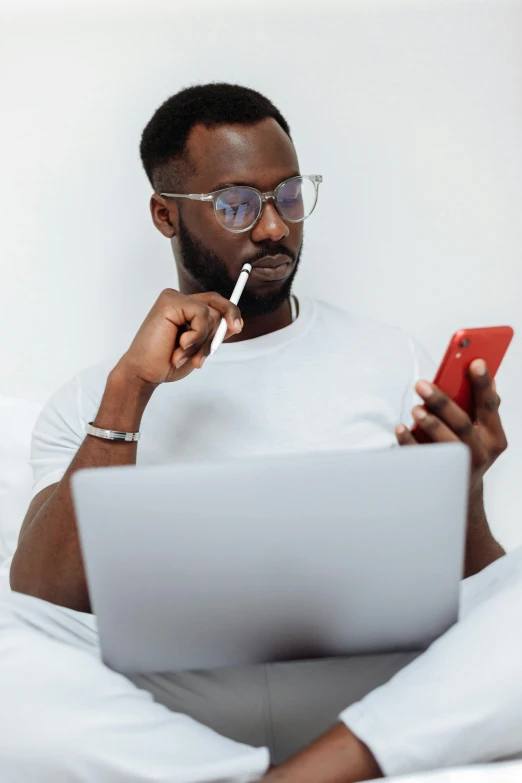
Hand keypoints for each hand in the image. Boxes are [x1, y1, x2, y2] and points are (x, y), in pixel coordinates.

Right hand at [115, 288, 242, 387]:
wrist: (145, 372)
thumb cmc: (167, 362)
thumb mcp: (199, 349)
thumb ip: (215, 335)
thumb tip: (236, 323)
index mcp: (185, 309)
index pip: (215, 302)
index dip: (230, 312)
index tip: (238, 327)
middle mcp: (180, 300)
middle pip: (217, 308)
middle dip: (214, 337)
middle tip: (200, 358)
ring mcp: (174, 299)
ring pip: (212, 315)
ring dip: (202, 342)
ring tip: (183, 353)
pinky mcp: (170, 301)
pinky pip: (201, 314)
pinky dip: (197, 334)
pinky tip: (181, 344)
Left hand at [395, 359, 506, 494]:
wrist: (460, 492)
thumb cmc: (469, 450)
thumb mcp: (483, 430)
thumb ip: (483, 405)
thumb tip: (486, 374)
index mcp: (494, 435)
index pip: (489, 405)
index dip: (483, 384)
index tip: (474, 362)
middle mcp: (481, 451)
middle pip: (463, 424)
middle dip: (442, 402)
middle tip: (422, 385)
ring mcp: (460, 466)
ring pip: (447, 444)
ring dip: (430, 424)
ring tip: (415, 409)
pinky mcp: (439, 475)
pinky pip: (423, 458)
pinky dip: (410, 442)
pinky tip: (401, 428)